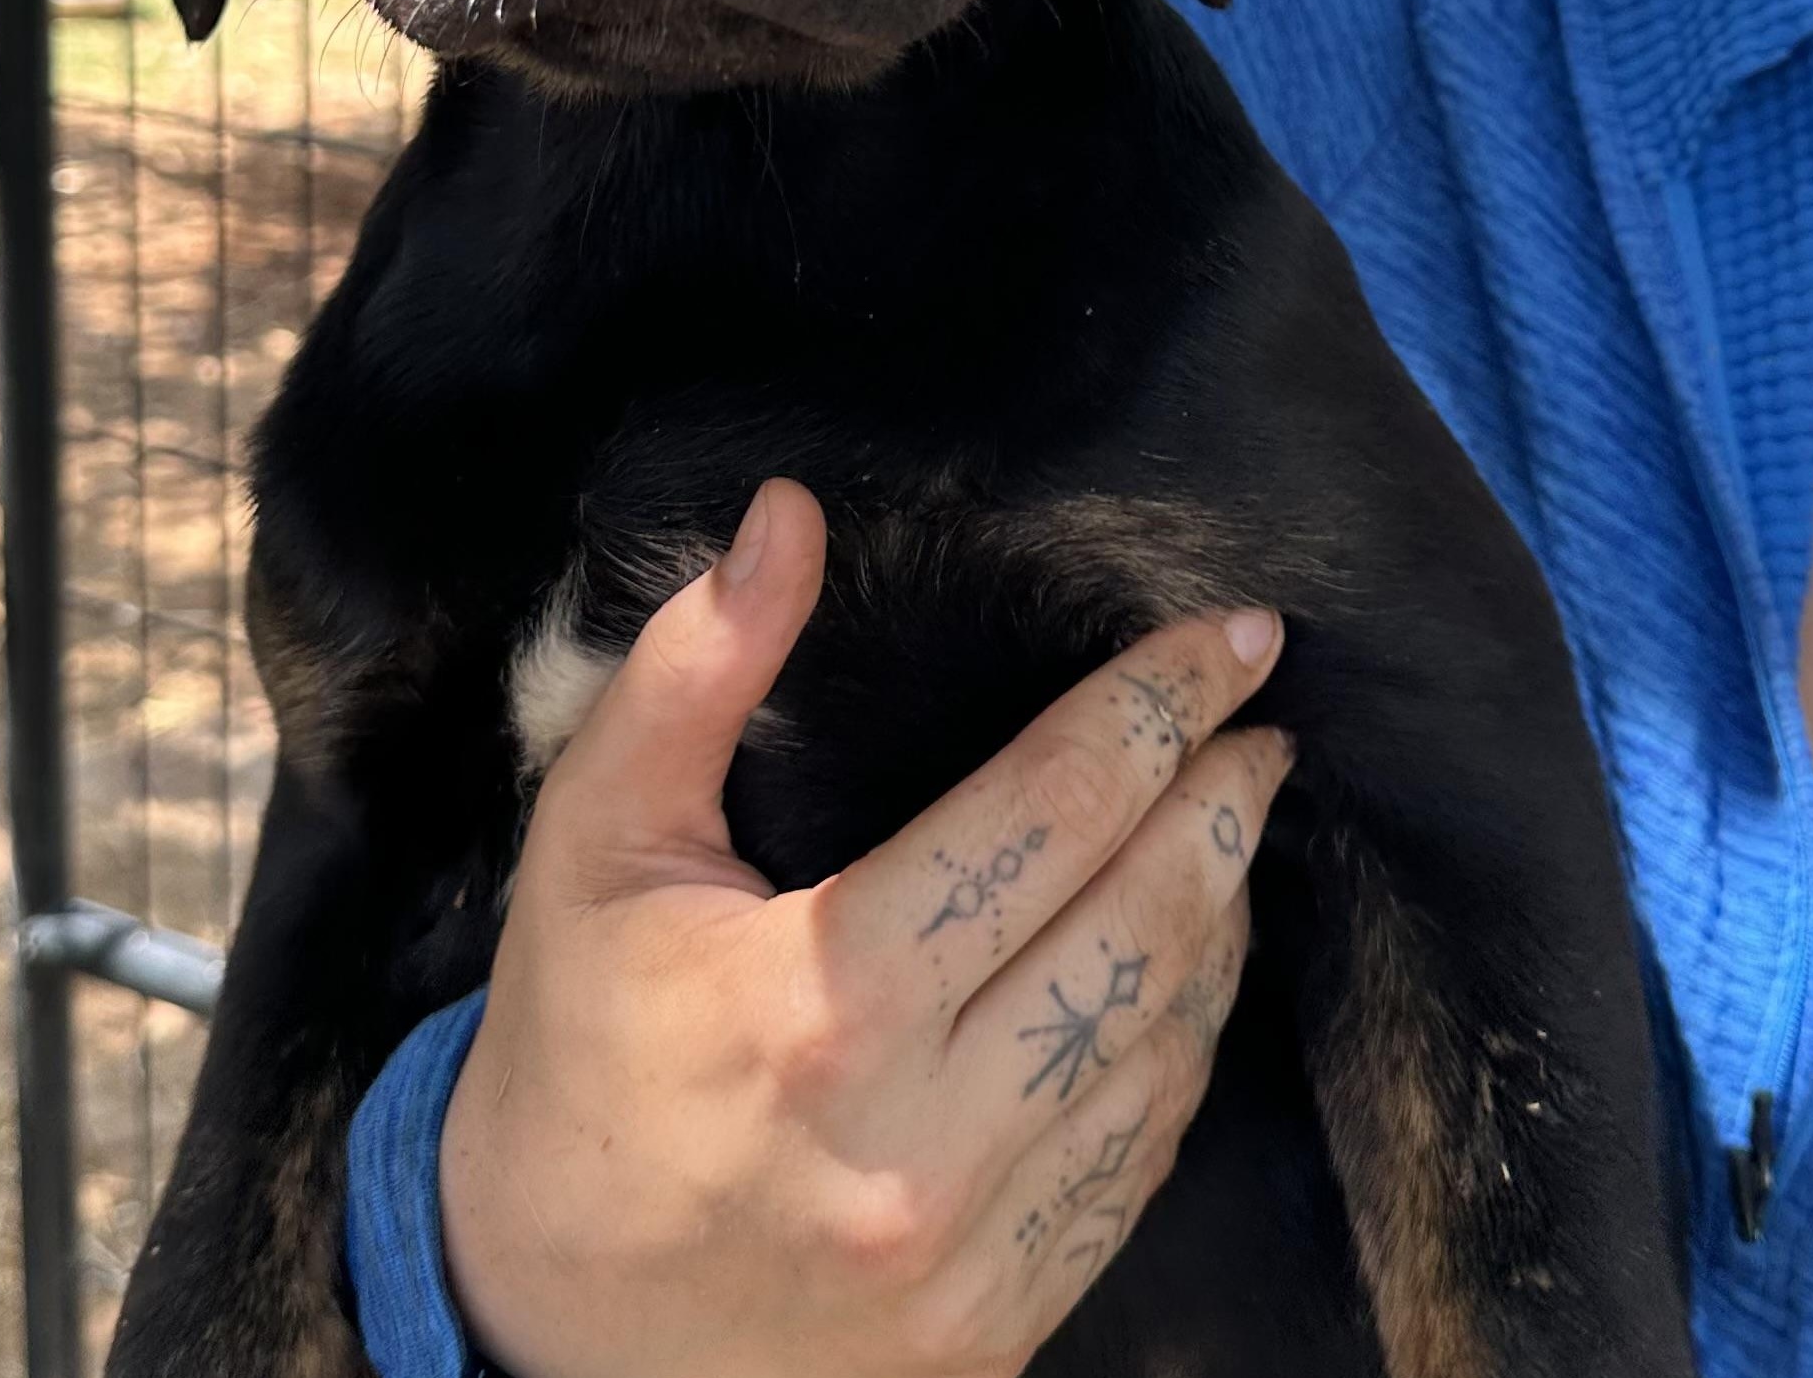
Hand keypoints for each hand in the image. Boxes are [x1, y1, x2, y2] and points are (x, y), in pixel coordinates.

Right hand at [439, 478, 1292, 1377]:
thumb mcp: (594, 837)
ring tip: (1233, 822)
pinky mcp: (1000, 1323)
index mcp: (819, 1001)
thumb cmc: (575, 1046)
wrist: (552, 1322)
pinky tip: (1190, 971)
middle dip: (1221, 799)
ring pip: (1163, 1047)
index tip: (1231, 639)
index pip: (1048, 814)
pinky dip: (1184, 1046)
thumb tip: (788, 516)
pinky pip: (1139, 1162)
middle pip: (1140, 927)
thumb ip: (695, 668)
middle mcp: (916, 1136)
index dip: (1153, 707)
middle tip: (1261, 716)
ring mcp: (971, 1250)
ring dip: (1220, 917)